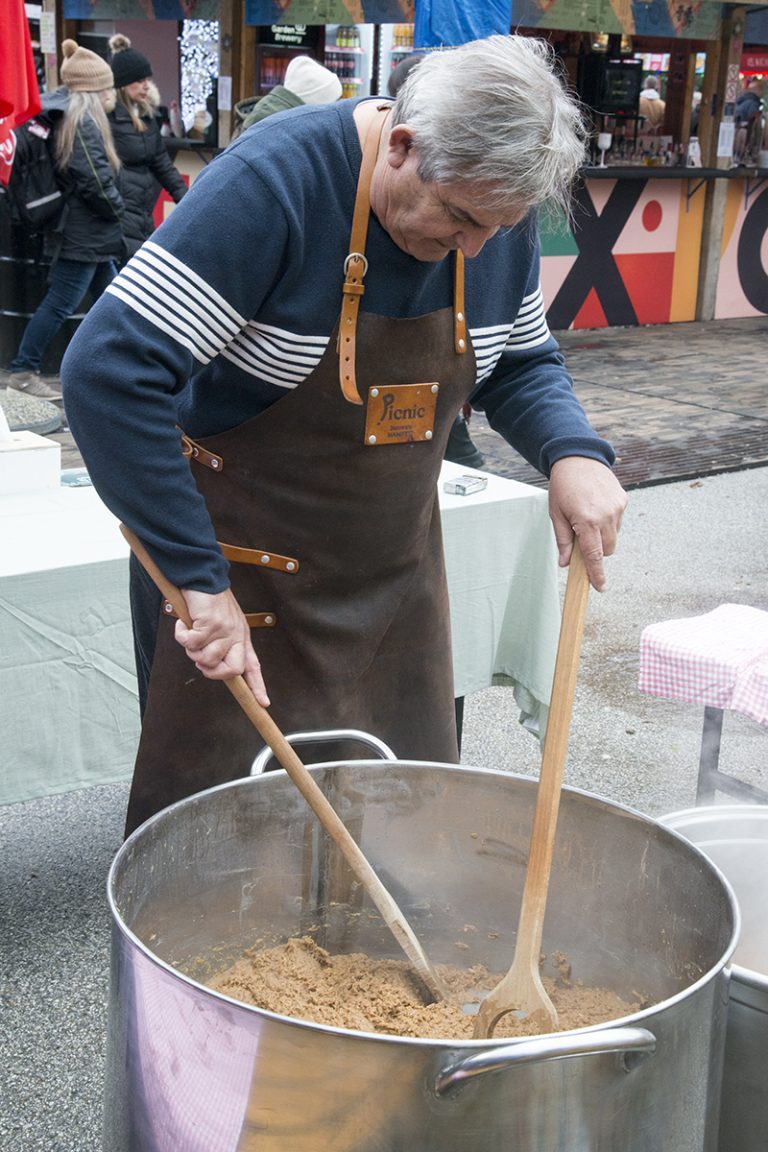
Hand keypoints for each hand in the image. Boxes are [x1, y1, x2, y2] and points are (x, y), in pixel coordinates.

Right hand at [175, 587, 269, 705]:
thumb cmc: (210, 602)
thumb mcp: (223, 624)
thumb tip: (209, 666)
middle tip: (199, 660)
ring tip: (190, 634)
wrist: (204, 577)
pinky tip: (183, 624)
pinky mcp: (210, 624)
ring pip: (206, 659)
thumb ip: (221, 644)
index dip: (257, 686)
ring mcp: (224, 630)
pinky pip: (191, 643)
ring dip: (191, 650)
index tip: (263, 703)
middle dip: (212, 672)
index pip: (253, 666)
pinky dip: (181, 635)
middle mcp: (236, 635)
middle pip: (231, 671)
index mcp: (241, 637)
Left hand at [548, 457, 627, 590]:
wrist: (578, 458)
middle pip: (607, 550)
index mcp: (586, 521)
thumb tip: (565, 563)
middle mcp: (606, 516)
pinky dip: (608, 522)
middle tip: (581, 537)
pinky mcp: (623, 501)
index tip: (600, 587)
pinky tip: (596, 507)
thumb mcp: (556, 514)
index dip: (597, 574)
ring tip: (587, 517)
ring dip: (602, 536)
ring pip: (613, 537)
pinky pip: (617, 522)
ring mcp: (617, 508)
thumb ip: (562, 540)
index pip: (594, 556)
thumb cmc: (563, 487)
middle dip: (596, 550)